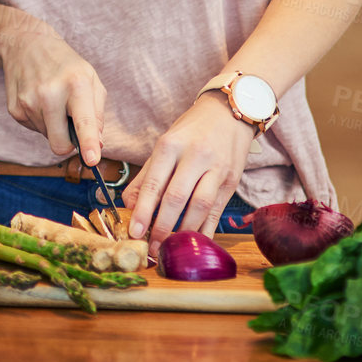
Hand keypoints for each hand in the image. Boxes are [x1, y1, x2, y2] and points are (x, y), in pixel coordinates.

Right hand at [0, 19, 106, 163]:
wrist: (26, 44)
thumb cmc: (65, 64)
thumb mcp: (91, 79)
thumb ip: (98, 114)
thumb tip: (97, 145)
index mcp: (76, 83)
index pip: (83, 121)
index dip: (88, 143)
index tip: (92, 160)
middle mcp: (50, 93)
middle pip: (60, 144)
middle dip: (68, 144)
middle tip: (70, 124)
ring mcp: (28, 101)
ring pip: (48, 138)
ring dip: (54, 127)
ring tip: (52, 101)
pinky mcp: (14, 109)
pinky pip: (35, 130)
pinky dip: (41, 121)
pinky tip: (39, 100)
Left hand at [122, 93, 256, 251]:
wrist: (228, 113)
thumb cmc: (191, 131)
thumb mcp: (164, 144)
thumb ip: (146, 176)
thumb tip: (129, 205)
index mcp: (170, 145)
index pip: (154, 182)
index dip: (143, 210)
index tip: (134, 232)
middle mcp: (194, 156)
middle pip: (177, 197)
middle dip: (162, 227)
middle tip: (152, 248)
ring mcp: (216, 169)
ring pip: (200, 206)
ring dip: (184, 232)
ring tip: (171, 248)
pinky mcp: (231, 181)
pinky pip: (217, 211)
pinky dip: (206, 230)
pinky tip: (196, 243)